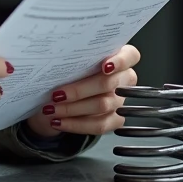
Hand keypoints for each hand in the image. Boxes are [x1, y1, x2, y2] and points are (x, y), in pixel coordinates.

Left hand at [24, 45, 140, 138]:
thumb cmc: (68, 73)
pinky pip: (99, 125)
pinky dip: (75, 124)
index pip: (130, 56)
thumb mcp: (70, 62)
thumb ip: (73, 58)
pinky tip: (58, 121)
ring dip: (72, 108)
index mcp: (118, 58)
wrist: (61, 96)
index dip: (120, 61)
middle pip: (108, 83)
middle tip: (57, 94)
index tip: (104, 66)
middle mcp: (123, 79)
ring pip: (102, 105)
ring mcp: (120, 101)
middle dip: (79, 90)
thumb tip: (57, 60)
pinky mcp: (115, 120)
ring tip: (52, 108)